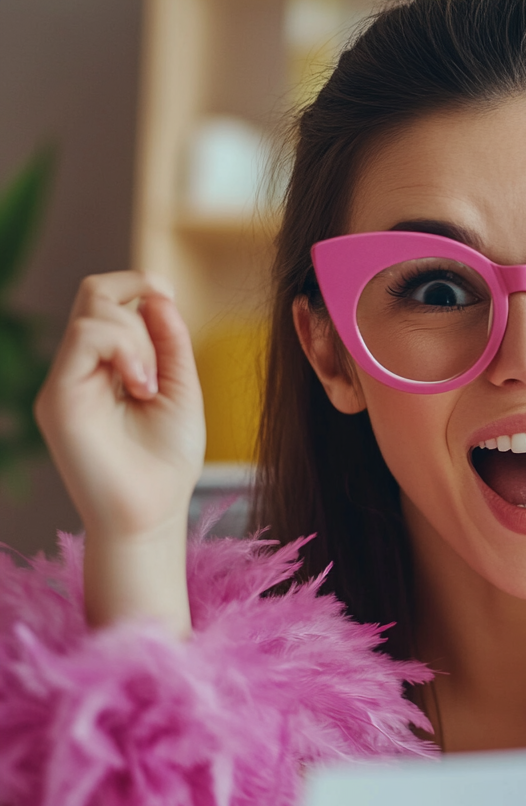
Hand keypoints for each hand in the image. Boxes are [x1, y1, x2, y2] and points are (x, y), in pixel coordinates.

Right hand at [34, 272, 204, 632]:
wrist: (151, 512)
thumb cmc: (167, 460)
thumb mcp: (180, 389)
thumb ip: (171, 343)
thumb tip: (158, 293)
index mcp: (108, 364)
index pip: (108, 301)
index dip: (139, 285)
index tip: (169, 297)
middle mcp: (81, 369)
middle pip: (94, 294)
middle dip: (138, 301)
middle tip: (162, 355)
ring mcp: (66, 381)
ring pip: (92, 312)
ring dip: (138, 338)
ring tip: (151, 384)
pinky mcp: (58, 398)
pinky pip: (84, 339)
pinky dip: (124, 349)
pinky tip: (142, 385)